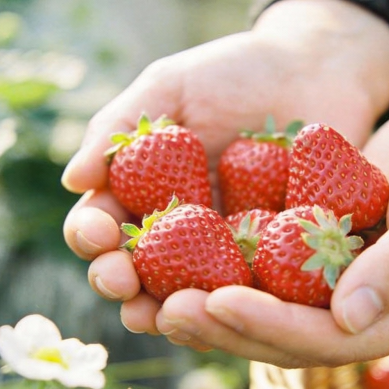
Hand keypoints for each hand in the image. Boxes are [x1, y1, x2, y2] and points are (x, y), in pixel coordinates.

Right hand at [62, 0, 388, 336]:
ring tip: (162, 317)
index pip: (102, 225)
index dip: (91, 235)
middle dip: (120, 283)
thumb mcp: (172, 86)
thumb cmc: (235, 72)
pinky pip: (250, 294)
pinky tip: (231, 314)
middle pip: (136, 272)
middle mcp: (176, 232)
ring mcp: (223, 252)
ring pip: (187, 295)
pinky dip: (236, 309)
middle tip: (122, 282)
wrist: (316, 71)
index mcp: (142, 193)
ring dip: (168, 312)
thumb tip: (72, 181)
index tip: (99, 233)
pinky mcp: (271, 263)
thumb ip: (122, 126)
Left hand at [148, 74, 388, 366]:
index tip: (216, 302)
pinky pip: (268, 278)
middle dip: (226, 326)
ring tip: (155, 297)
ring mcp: (345, 293)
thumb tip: (348, 317)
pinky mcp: (321, 262)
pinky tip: (177, 263)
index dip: (271, 325)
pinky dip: (225, 273)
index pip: (330, 338)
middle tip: (164, 310)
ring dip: (214, 310)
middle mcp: (370, 315)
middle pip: (289, 337)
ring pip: (270, 314)